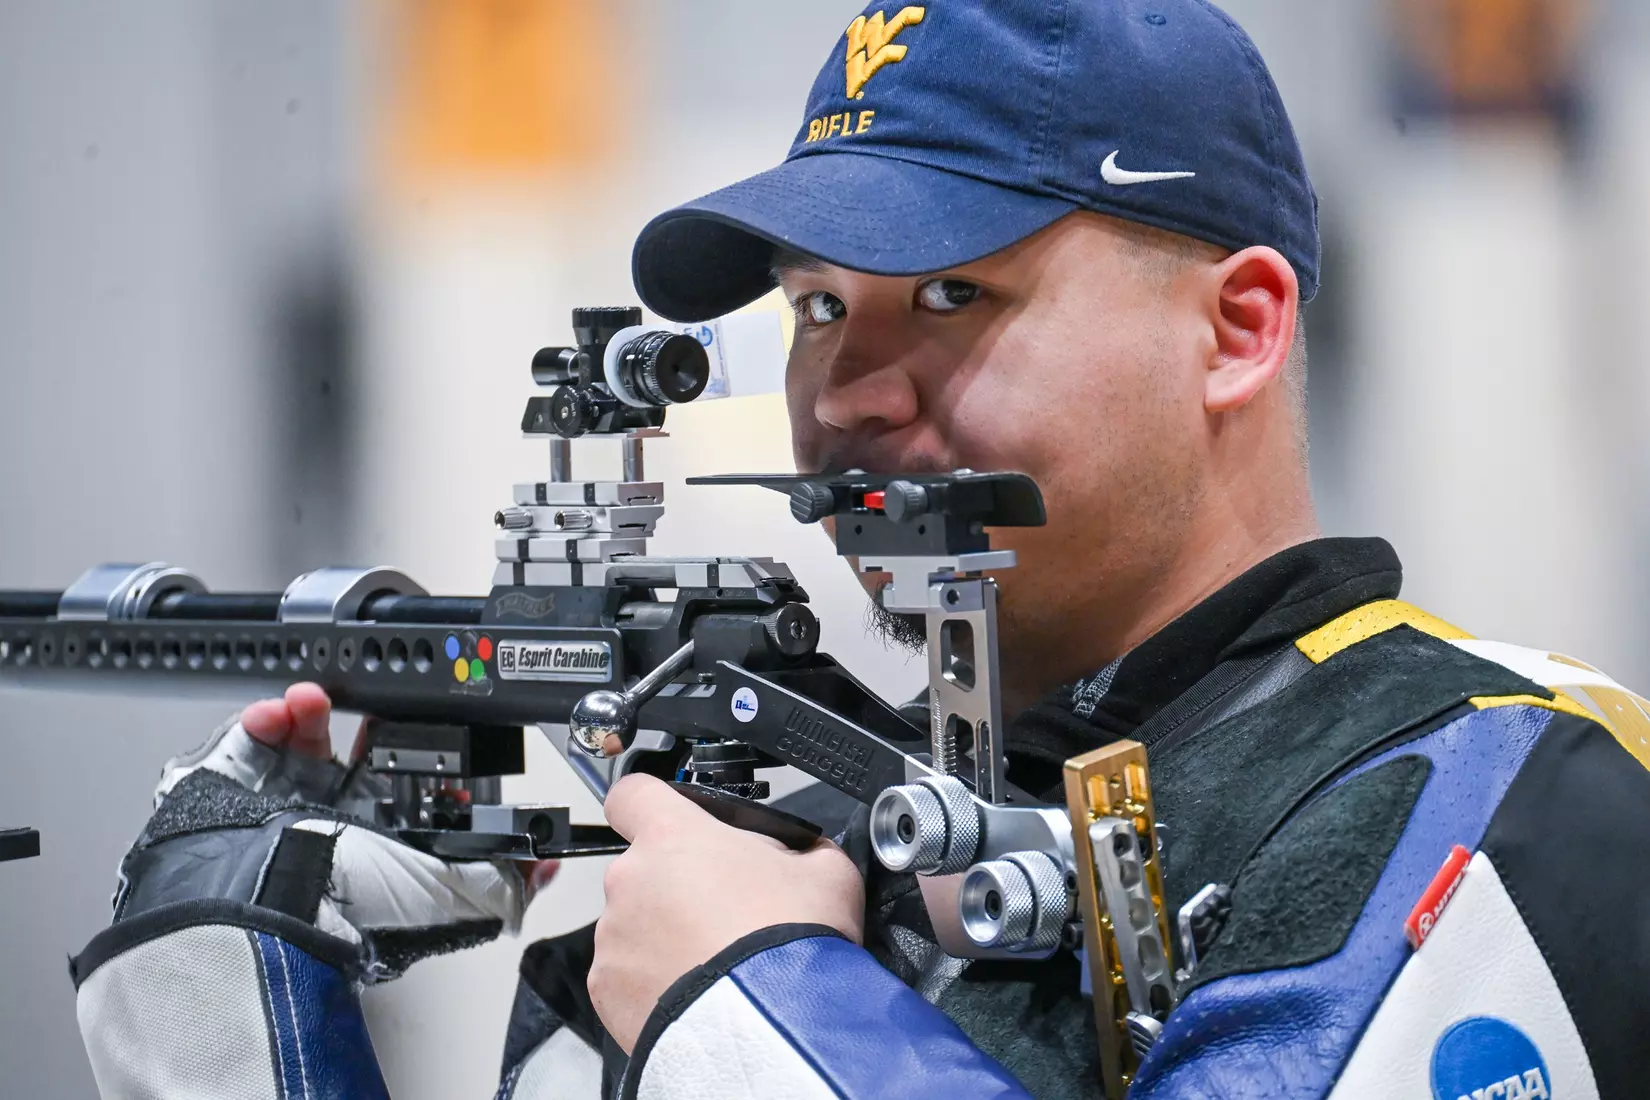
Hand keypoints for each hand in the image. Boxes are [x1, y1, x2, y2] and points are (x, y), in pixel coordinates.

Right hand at [240, 684, 560, 894]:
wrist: (264, 908)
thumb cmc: (353, 906)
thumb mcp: (452, 893)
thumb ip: (502, 878)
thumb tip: (543, 865)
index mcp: (390, 847)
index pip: (417, 791)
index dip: (430, 755)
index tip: (436, 726)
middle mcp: (342, 825)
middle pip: (364, 751)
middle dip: (373, 720)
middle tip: (377, 705)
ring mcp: (291, 803)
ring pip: (311, 736)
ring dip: (315, 709)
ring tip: (314, 700)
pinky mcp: (246, 788)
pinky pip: (259, 738)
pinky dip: (270, 718)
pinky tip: (281, 712)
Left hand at [589, 773, 865, 1052]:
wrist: (773, 1026)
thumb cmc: (792, 942)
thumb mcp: (826, 870)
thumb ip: (801, 847)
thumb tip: (802, 853)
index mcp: (674, 837)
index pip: (634, 794)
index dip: (653, 805)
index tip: (674, 823)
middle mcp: (631, 880)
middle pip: (645, 869)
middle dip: (679, 886)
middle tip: (726, 915)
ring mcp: (614, 938)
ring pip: (636, 926)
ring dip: (666, 938)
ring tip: (716, 965)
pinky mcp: (607, 991)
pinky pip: (628, 977)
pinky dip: (654, 984)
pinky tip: (698, 994)